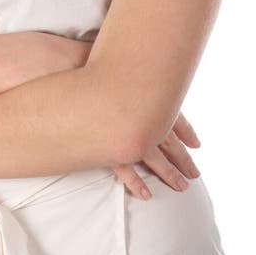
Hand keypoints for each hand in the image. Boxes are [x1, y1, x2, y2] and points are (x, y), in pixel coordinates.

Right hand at [43, 36, 200, 199]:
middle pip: (167, 139)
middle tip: (195, 173)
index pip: (172, 115)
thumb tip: (143, 67)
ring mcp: (121, 129)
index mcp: (143, 93)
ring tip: (181, 187)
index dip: (185, 129)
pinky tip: (144, 194)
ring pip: (152, 157)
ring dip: (168, 172)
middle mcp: (137, 113)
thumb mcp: (114, 60)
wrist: (58, 67)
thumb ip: (130, 71)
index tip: (197, 143)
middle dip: (182, 157)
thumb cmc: (83, 60)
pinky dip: (134, 181)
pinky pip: (122, 167)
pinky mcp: (102, 143)